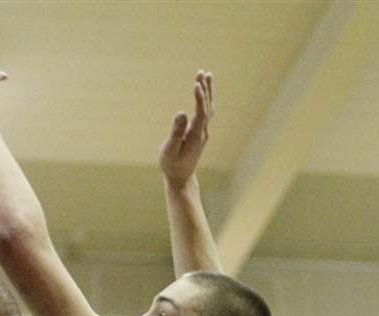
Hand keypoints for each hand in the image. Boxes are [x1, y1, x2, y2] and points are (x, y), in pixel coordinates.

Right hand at [159, 71, 213, 188]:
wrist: (181, 179)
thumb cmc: (172, 166)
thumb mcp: (170, 151)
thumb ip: (176, 133)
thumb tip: (181, 113)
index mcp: (195, 136)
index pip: (201, 113)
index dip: (199, 98)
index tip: (196, 84)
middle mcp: (202, 133)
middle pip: (207, 107)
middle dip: (205, 89)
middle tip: (202, 72)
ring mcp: (202, 132)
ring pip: (208, 108)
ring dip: (207, 92)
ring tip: (205, 75)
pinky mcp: (200, 133)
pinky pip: (205, 112)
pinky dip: (204, 100)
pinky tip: (202, 92)